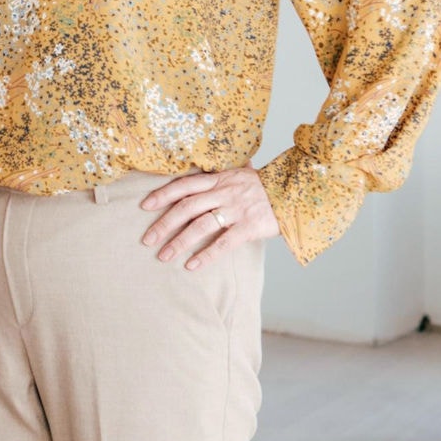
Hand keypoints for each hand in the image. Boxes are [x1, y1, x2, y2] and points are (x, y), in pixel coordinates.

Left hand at [139, 167, 279, 268]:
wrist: (295, 191)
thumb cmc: (264, 186)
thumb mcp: (240, 174)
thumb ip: (220, 177)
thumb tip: (203, 174)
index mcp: (219, 179)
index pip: (184, 185)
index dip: (163, 194)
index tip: (145, 206)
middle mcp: (224, 192)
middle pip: (186, 207)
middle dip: (164, 224)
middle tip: (147, 239)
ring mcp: (237, 209)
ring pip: (201, 226)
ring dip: (179, 242)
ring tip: (164, 256)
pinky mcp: (250, 226)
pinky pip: (224, 243)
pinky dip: (206, 255)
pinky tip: (192, 265)